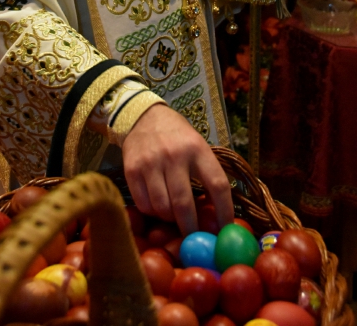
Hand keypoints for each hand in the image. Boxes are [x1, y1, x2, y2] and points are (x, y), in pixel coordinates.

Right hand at [122, 104, 233, 235]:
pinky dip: (152, 212)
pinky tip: (157, 206)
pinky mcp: (132, 170)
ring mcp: (151, 163)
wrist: (144, 117)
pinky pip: (143, 204)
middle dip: (191, 228)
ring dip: (170, 219)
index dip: (224, 211)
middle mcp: (174, 156)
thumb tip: (217, 215)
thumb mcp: (197, 145)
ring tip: (174, 215)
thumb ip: (206, 173)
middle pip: (184, 204)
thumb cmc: (177, 136)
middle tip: (195, 239)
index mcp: (197, 149)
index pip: (217, 185)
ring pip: (162, 208)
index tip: (224, 230)